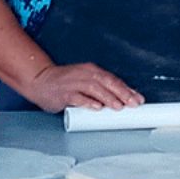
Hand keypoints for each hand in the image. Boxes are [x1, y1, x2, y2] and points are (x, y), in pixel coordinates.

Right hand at [21, 64, 143, 112]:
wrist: (40, 81)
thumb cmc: (65, 84)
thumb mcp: (85, 83)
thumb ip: (101, 91)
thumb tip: (121, 103)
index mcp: (91, 70)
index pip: (113, 79)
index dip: (127, 89)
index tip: (139, 99)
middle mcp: (84, 74)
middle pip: (106, 82)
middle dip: (121, 93)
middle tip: (133, 104)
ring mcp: (73, 82)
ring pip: (94, 89)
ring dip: (107, 98)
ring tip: (118, 107)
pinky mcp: (63, 93)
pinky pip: (77, 97)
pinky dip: (87, 102)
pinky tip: (96, 107)